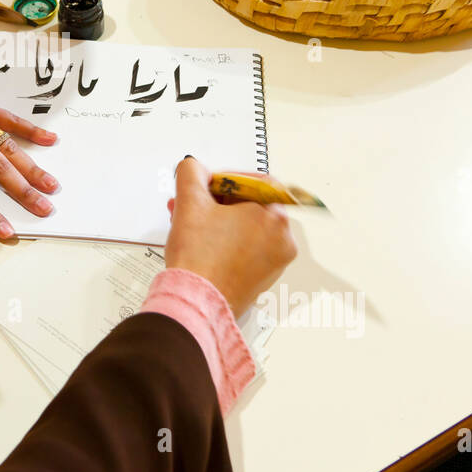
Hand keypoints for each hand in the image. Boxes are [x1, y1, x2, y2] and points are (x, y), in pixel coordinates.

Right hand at [164, 157, 296, 317]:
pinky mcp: (263, 279)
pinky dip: (226, 243)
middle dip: (216, 202)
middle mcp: (282, 239)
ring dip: (218, 222)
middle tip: (194, 203)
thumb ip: (191, 173)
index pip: (256, 182)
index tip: (209, 184)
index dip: (227, 179)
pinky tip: (201, 243)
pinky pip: (247, 250)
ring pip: (246, 229)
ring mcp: (274, 262)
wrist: (195, 303)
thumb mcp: (189, 202)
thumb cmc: (199, 260)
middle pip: (250, 206)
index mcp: (273, 216)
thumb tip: (195, 169)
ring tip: (190, 223)